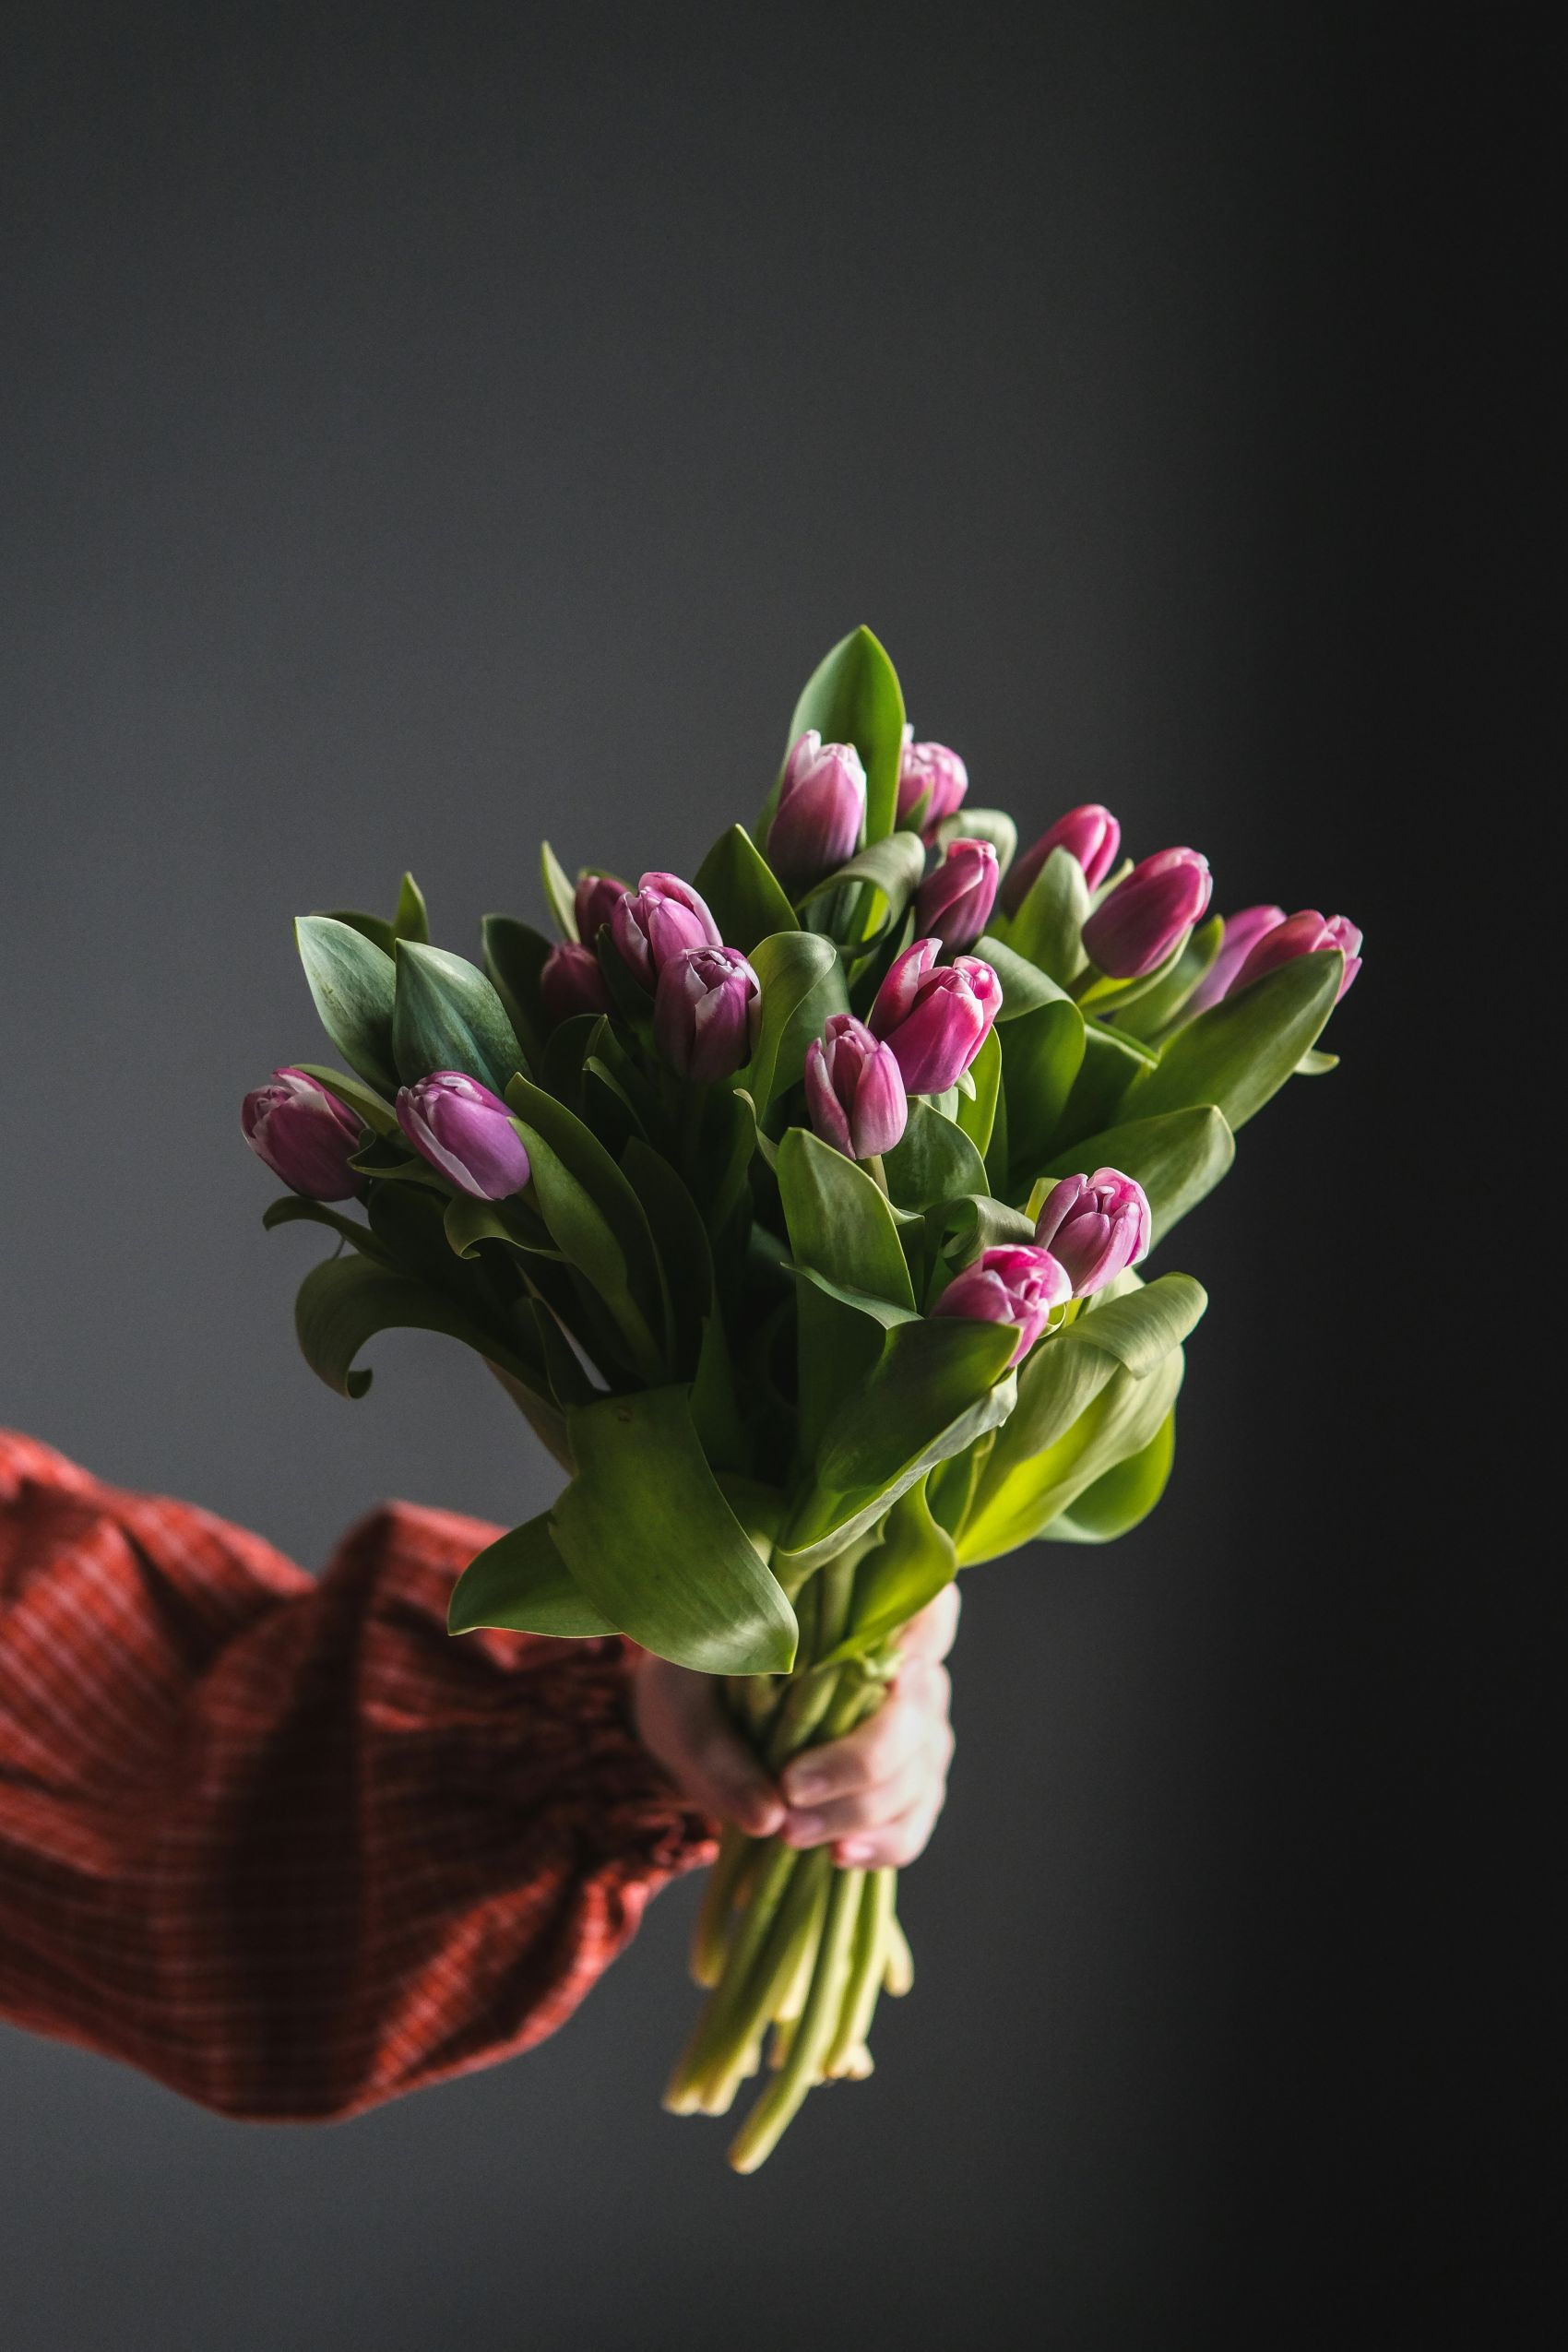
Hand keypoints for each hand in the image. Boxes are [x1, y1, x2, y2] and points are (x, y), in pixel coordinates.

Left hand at [631, 1583, 957, 1869]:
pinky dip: (884, 1843)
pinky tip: (840, 1856)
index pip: (928, 1604)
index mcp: (857, 1611)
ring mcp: (910, 1728)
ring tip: (792, 1834)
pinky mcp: (901, 1783)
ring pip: (918, 1772)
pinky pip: (914, 1819)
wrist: (693, 1724)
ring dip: (861, 1812)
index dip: (924, 1635)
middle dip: (860, 1762)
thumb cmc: (694, 1687)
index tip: (886, 1673)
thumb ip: (719, 1753)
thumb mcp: (684, 1705)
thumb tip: (766, 1816)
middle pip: (918, 1711)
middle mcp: (901, 1666)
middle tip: (790, 1795)